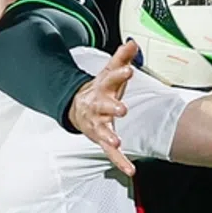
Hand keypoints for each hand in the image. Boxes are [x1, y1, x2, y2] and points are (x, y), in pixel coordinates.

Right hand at [69, 41, 138, 175]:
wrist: (78, 106)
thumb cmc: (100, 89)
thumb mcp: (110, 72)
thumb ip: (122, 58)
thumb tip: (133, 42)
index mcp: (102, 87)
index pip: (111, 78)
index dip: (120, 73)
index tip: (129, 69)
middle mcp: (98, 106)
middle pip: (104, 105)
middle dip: (112, 106)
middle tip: (122, 108)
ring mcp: (98, 124)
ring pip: (103, 130)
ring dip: (109, 136)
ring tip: (117, 140)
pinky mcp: (101, 139)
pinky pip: (111, 153)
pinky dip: (120, 162)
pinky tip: (130, 170)